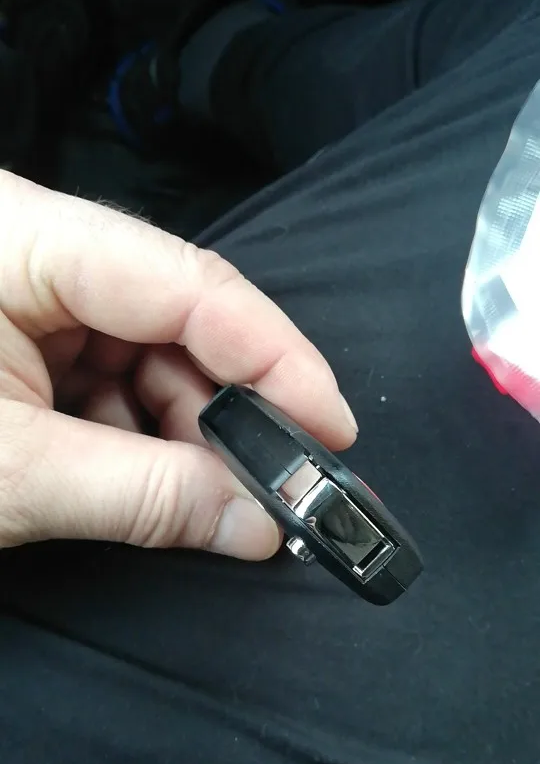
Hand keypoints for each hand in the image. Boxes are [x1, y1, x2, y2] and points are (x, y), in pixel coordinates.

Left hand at [0, 172, 356, 557]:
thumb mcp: (18, 476)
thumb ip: (146, 495)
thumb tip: (262, 525)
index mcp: (25, 238)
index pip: (187, 281)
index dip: (274, 358)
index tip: (330, 428)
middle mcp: (39, 246)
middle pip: (176, 318)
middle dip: (228, 413)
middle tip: (279, 487)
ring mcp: (33, 288)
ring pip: (150, 353)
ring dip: (184, 433)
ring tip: (211, 498)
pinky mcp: (28, 330)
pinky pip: (113, 373)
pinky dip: (139, 434)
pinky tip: (154, 480)